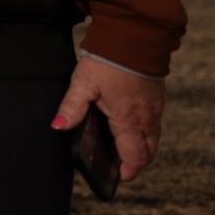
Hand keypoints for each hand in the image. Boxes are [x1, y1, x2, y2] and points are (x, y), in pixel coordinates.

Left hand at [53, 54, 165, 179]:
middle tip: (119, 165)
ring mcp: (155, 109)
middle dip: (136, 162)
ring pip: (153, 139)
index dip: (127, 170)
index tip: (117, 175)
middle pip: (148, 152)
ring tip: (122, 148)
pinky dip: (145, 132)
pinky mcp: (157, 99)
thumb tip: (57, 127)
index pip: (135, 157)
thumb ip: (71, 108)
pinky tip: (129, 126)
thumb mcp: (83, 83)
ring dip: (141, 148)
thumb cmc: (108, 61)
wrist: (133, 38)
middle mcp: (146, 118)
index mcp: (128, 120)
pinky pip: (154, 124)